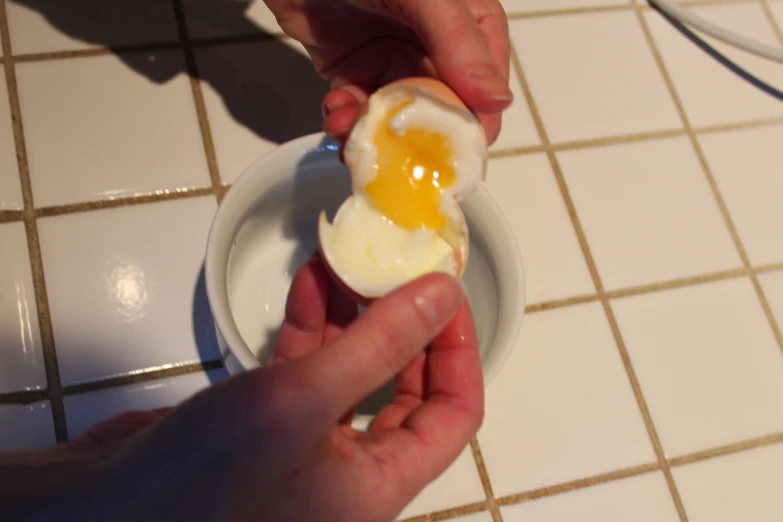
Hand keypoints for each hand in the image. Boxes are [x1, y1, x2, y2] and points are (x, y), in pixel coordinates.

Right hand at [1, 257, 482, 521]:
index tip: (444, 291)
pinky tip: (310, 282)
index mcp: (379, 484)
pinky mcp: (268, 423)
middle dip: (402, 322)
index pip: (452, 414)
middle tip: (400, 264)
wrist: (107, 508)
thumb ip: (380, 344)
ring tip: (352, 258)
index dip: (457, 349)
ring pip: (353, 370)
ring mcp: (308, 443)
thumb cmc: (210, 474)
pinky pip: (307, 369)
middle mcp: (352, 468)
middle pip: (405, 387)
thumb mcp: (305, 399)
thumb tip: (442, 293)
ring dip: (354, 313)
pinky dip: (311, 325)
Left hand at [265, 0, 512, 144]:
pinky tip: (335, 115)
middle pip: (438, 114)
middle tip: (396, 160)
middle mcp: (435, 50)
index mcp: (469, 27)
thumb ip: (458, 43)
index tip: (453, 159)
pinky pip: (356, 112)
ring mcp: (392, 63)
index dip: (472, 127)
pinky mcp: (352, 73)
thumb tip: (498, 102)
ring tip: (351, 135)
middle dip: (415, 139)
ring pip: (394, 121)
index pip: (484, 90)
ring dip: (373, 135)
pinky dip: (345, 122)